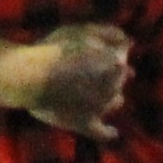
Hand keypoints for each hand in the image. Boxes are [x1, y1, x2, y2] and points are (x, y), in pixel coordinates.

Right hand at [5, 21, 134, 139]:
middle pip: (119, 78)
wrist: (32, 76)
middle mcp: (114, 85)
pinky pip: (102, 132)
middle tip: (93, 67)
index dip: (112, 50)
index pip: (122, 55)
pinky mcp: (85, 123)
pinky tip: (113, 132)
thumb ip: (109, 33)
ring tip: (97, 91)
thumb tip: (130, 41)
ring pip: (115, 101)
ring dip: (112, 95)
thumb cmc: (54, 49)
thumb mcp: (82, 31)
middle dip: (112, 73)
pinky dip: (108, 132)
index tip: (102, 49)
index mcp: (115, 62)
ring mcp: (101, 106)